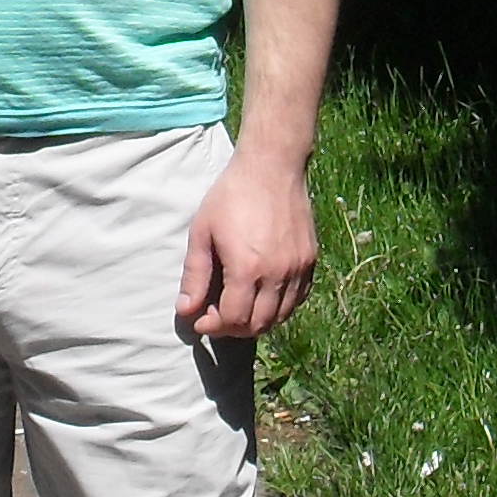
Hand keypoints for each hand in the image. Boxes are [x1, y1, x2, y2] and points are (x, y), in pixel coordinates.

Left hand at [176, 150, 317, 339]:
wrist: (272, 167)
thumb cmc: (231, 196)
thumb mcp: (203, 232)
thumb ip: (195, 275)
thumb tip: (186, 310)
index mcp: (247, 269)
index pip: (233, 320)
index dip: (214, 327)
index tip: (200, 320)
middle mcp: (277, 274)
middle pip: (258, 325)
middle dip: (233, 328)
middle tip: (217, 317)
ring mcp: (298, 268)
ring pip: (281, 317)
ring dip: (258, 321)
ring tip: (239, 308)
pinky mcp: (310, 260)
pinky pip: (298, 299)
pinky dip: (280, 307)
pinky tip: (264, 296)